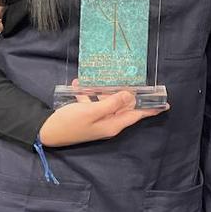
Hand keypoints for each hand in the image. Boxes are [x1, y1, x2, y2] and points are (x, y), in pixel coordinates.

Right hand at [38, 90, 164, 146]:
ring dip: (102, 91)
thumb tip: (130, 96)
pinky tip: (79, 85)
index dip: (150, 109)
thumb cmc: (70, 123)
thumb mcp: (92, 111)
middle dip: (125, 93)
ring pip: (106, 102)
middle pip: (123, 106)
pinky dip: (88, 94)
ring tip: (96, 80)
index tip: (165, 103)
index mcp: (113, 124)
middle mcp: (108, 123)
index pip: (136, 115)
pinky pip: (92, 102)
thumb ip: (112, 103)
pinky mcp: (86, 116)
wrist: (45, 132)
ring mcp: (97, 120)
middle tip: (130, 79)